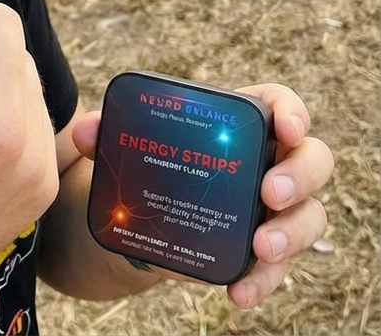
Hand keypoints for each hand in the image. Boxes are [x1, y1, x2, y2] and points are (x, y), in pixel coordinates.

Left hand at [71, 83, 332, 308]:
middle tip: (268, 192)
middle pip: (312, 161)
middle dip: (298, 176)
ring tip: (260, 246)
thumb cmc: (151, 158)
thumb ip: (107, 132)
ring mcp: (272, 208)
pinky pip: (277, 268)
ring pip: (308, 216)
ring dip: (291, 233)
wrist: (144, 209)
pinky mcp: (261, 249)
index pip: (280, 105)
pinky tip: (238, 292)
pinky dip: (262, 281)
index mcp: (241, 122)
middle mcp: (268, 162)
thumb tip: (86, 132)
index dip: (292, 112)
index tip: (286, 127)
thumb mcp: (130, 141)